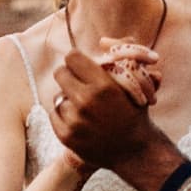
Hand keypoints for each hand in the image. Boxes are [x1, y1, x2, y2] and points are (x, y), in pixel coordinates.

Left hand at [50, 48, 162, 172]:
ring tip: (84, 107)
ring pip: (57, 96)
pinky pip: (54, 114)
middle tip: (79, 84)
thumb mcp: (134, 83)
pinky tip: (80, 120)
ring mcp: (74, 120)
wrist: (134, 150)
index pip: (72, 57)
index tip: (82, 66)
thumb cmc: (135, 111)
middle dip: (69, 76)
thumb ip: (122, 58)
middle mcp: (86, 101)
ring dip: (69, 98)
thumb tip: (102, 40)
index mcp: (103, 85)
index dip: (77, 60)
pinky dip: (64, 115)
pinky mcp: (65, 135)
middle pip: (59, 73)